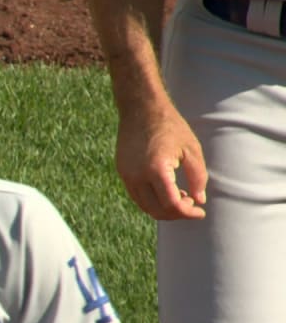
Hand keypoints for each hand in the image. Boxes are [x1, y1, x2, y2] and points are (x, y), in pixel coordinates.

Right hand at [115, 105, 207, 220]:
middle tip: (192, 204)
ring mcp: (127, 175)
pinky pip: (137, 195)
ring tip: (180, 196)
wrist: (141, 109)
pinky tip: (166, 189)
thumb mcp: (192, 149)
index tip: (200, 212)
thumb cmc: (170, 126)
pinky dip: (152, 200)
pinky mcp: (122, 172)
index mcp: (156, 170)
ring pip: (145, 206)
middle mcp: (137, 176)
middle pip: (157, 210)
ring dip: (163, 208)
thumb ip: (198, 177)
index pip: (172, 205)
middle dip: (176, 213)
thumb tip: (199, 200)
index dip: (188, 213)